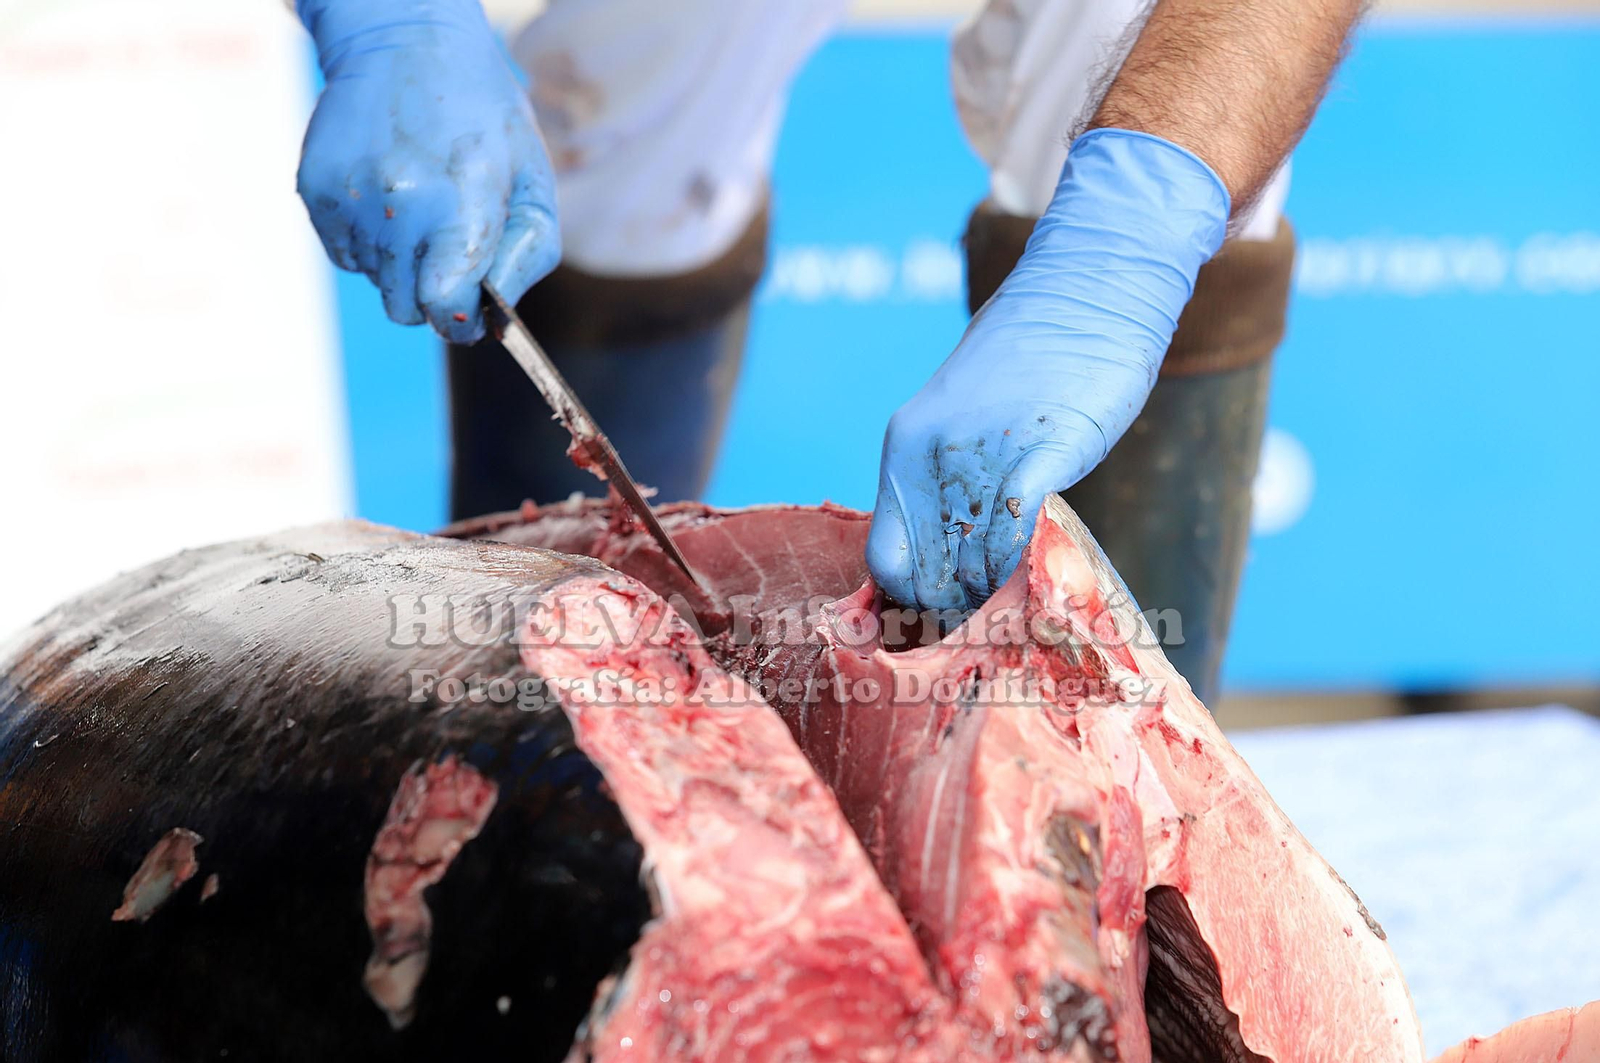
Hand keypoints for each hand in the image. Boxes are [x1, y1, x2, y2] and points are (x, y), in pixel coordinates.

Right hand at [295, 0, 558, 343]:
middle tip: (447, 252)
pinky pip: (345, 254)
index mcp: (462, 204)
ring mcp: (351, 199)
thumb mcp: (531, 175)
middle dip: (432, 295)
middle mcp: (399, 206)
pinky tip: (387, 194)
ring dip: (400, 263)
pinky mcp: (317, 191)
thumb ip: (529, 252)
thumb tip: (500, 312)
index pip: (447, 307)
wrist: (404, 38)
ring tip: (419, 205)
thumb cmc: (482, 114)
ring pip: (376, 282)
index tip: (469, 310)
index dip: (461, 319)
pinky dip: (367, 241)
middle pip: (407, 309)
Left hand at [866, 129, 1230, 613]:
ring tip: (1010, 611)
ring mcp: (981, 453)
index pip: (883, 560)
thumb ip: (946, 479)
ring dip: (989, 599)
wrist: (1089, 290)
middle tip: (982, 628)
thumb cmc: (1030, 360)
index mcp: (902, 448)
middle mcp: (929, 455)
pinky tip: (1032, 571)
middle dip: (950, 614)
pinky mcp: (1041, 452)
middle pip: (923, 577)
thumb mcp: (962, 418)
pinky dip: (1018, 566)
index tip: (940, 620)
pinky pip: (1012, 533)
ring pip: (968, 567)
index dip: (908, 602)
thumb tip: (946, 548)